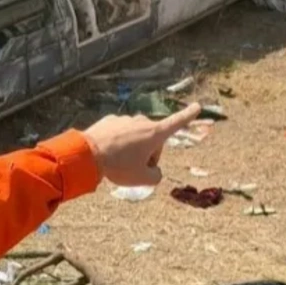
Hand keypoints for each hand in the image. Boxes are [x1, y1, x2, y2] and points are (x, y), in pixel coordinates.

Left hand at [81, 103, 201, 185]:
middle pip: (152, 139)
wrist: (88, 154)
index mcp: (155, 133)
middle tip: (135, 169)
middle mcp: (142, 122)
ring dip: (132, 148)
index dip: (188, 116)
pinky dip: (117, 143)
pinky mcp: (109, 120)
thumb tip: (154, 172)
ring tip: (119, 163)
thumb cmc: (119, 166)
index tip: (197, 106)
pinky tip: (107, 154)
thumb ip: (156, 177)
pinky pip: (119, 134)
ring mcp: (124, 119)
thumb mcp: (142, 179)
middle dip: (148, 153)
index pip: (176, 123)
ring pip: (135, 136)